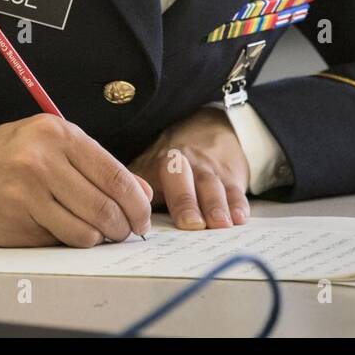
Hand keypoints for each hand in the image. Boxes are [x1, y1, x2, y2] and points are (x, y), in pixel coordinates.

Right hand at [0, 114, 153, 246]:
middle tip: (127, 232)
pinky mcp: (17, 221)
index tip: (143, 213)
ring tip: (99, 235)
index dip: (136, 199)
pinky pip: (62, 240)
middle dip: (124, 224)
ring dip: (101, 238)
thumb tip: (141, 193)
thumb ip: (92, 164)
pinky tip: (68, 234)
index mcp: (54, 132)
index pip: (112, 171)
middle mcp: (42, 158)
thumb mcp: (43, 145)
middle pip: (105, 203)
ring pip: (88, 228)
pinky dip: (73, 243)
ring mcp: (28, 191)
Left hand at [128, 106, 250, 229]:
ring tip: (220, 225)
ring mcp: (211, 170)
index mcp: (162, 162)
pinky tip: (240, 218)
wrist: (211, 130)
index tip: (157, 218)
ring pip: (213, 186)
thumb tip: (113, 211)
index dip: (158, 196)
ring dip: (217, 205)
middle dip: (188, 202)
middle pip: (186, 180)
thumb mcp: (149, 165)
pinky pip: (236, 190)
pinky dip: (239, 204)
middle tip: (193, 225)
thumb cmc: (172, 161)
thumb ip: (135, 185)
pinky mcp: (232, 177)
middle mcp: (187, 164)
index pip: (159, 176)